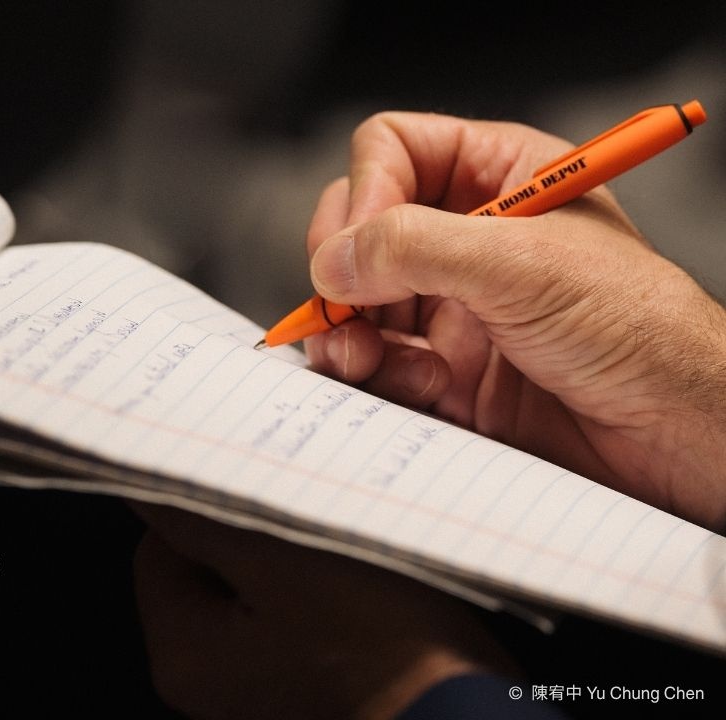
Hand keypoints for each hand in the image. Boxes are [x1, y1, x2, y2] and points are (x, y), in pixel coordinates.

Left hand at [132, 503, 518, 719]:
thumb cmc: (378, 647)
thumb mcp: (280, 560)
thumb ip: (204, 517)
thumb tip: (147, 482)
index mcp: (183, 651)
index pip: (160, 543)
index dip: (202, 496)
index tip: (241, 463)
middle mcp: (209, 678)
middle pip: (210, 565)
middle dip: (252, 521)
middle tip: (298, 493)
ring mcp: (260, 683)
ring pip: (258, 585)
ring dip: (290, 547)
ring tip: (335, 528)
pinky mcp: (308, 681)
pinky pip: (295, 612)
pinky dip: (317, 583)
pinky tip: (356, 567)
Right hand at [303, 112, 725, 529]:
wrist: (671, 434)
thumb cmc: (635, 330)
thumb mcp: (520, 266)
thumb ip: (413, 248)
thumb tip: (333, 259)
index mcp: (498, 177)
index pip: (393, 150)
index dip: (367, 192)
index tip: (360, 246)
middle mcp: (468, 236)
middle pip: (360, 227)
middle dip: (342, 270)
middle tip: (343, 305)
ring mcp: (454, 305)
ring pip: (357, 300)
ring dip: (346, 330)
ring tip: (358, 356)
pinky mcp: (446, 368)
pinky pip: (377, 360)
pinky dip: (376, 373)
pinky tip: (415, 384)